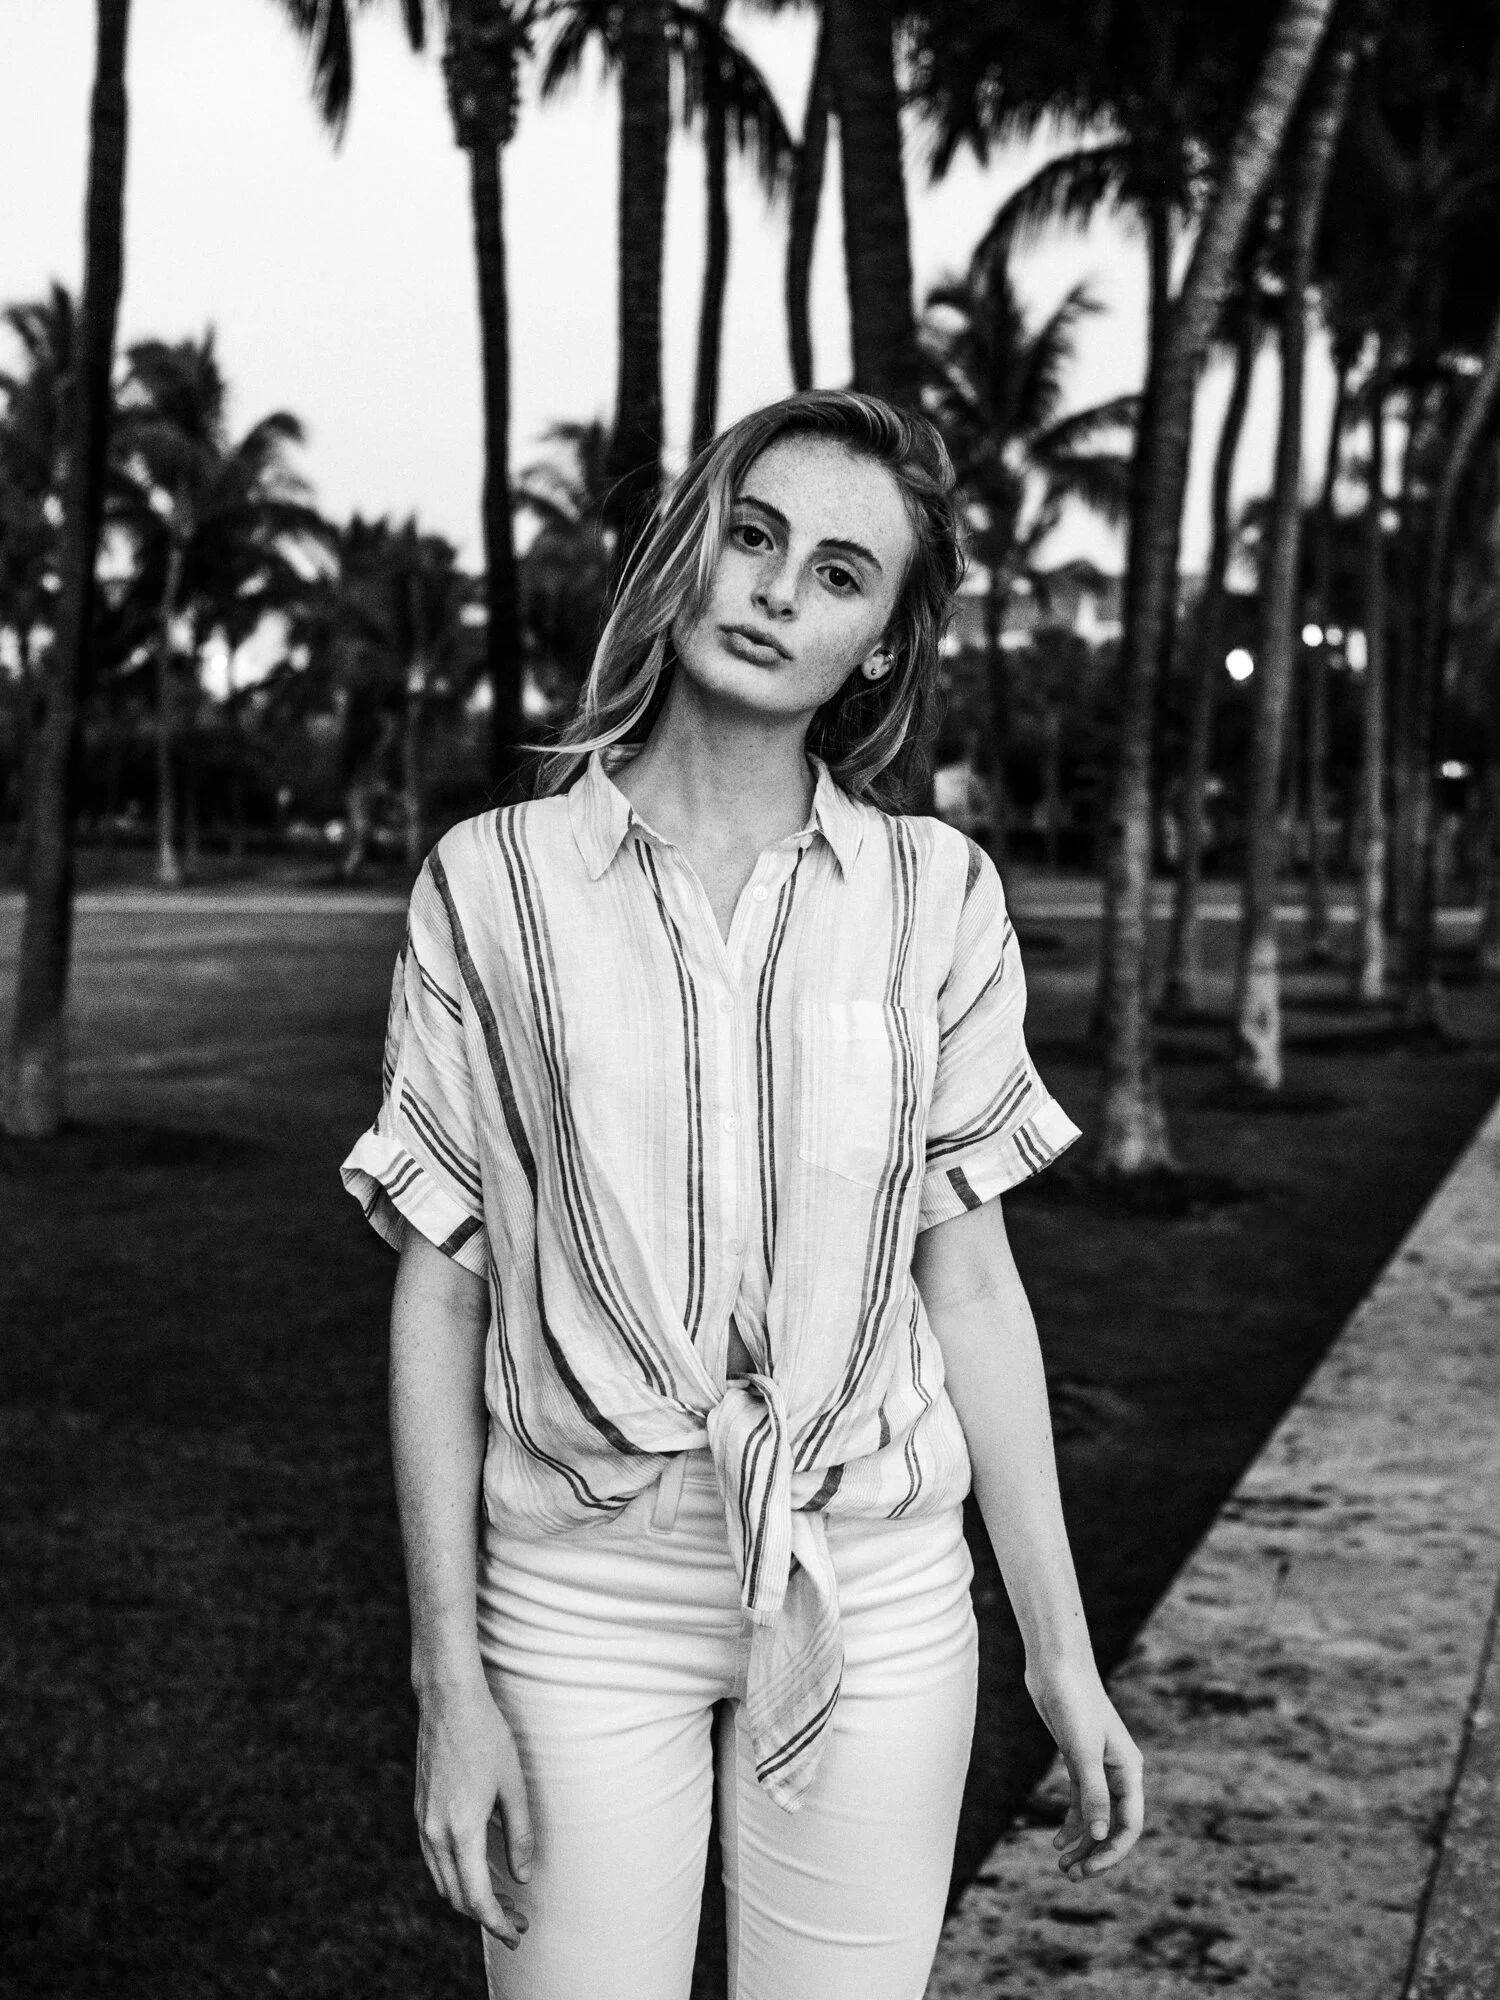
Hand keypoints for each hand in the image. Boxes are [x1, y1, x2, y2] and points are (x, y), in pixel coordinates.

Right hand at [414, 1669, 534, 1947]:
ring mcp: (423, 1822)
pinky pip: (435, 1859)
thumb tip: (522, 1878)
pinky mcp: (421, 1810)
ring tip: (503, 1898)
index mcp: (461, 1829)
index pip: (476, 1897)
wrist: (448, 1702)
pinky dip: (456, 1875)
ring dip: (469, 1897)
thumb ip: (519, 1835)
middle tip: (517, 1920)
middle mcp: (435, 1832)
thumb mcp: (513, 1785)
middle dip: (487, 1915)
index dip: (498, 1922)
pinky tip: (479, 1868)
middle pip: (456, 1896)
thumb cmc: (487, 1737)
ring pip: (442, 1880)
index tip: (517, 1933)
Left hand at [1025, 1659, 1143, 1881]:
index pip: (1130, 1825)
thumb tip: (1101, 1834)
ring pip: (1097, 1816)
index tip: (1088, 1869)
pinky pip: (1082, 1801)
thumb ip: (1093, 1792)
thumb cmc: (1073, 1703)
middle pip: (1115, 1825)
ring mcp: (1099, 1767)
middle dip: (1097, 1853)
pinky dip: (1073, 1822)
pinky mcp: (1080, 1760)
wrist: (1056, 1666)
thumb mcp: (1082, 1750)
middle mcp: (1119, 1772)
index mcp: (1129, 1770)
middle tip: (1071, 1875)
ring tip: (1063, 1865)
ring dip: (1084, 1842)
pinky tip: (1058, 1839)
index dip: (1112, 1852)